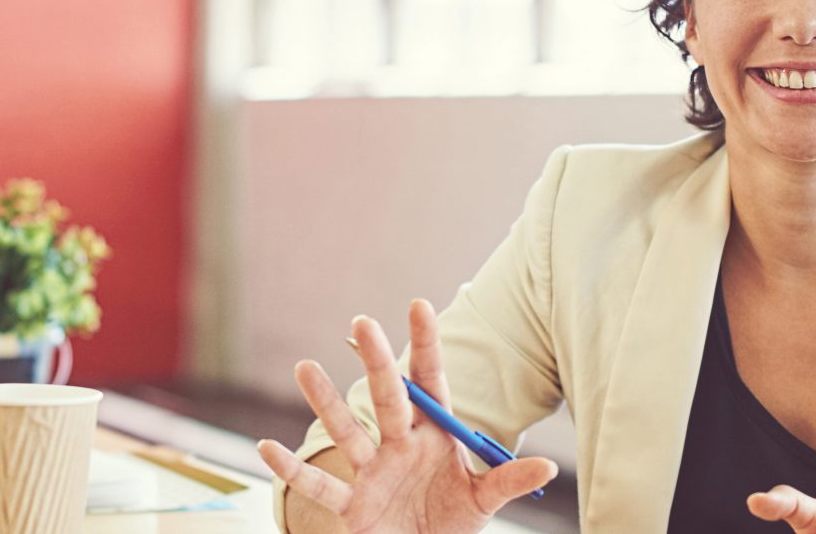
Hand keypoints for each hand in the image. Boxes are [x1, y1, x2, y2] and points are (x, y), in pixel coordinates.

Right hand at [257, 299, 557, 533]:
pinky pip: (320, 487)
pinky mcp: (351, 508)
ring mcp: (372, 474)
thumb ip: (508, 481)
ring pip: (347, 434)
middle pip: (387, 398)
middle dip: (376, 363)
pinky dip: (292, 470)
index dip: (424, 345)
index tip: (418, 304)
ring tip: (303, 367)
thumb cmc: (449, 526)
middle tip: (362, 322)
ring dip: (326, 403)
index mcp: (433, 437)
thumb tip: (549, 466)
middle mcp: (398, 446)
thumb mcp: (482, 503)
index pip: (429, 383)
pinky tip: (265, 447)